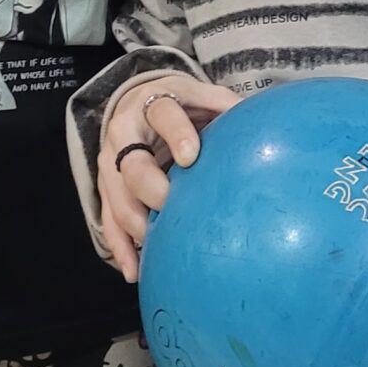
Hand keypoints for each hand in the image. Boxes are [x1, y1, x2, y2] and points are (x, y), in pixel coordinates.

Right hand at [96, 72, 239, 281]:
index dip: (176, 134)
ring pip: (116, 197)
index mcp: (152, 105)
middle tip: (171, 207)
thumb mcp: (199, 95)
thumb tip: (262, 123)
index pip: (163, 114)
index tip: (191, 157)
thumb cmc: (178, 104)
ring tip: (156, 245)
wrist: (135, 102)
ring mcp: (110, 164)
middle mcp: (124, 134)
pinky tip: (134, 271)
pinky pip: (108, 221)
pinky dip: (120, 248)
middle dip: (150, 188)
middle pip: (132, 164)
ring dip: (134, 224)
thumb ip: (225, 106)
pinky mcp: (106, 189)